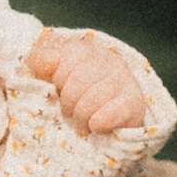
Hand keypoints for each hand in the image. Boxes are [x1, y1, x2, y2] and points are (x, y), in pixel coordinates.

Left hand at [26, 28, 146, 136]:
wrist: (110, 119)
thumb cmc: (74, 97)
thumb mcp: (50, 78)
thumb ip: (41, 63)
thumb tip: (51, 60)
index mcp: (85, 50)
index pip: (62, 64)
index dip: (57, 83)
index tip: (60, 90)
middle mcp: (108, 59)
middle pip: (77, 84)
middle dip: (68, 104)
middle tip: (71, 111)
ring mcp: (125, 80)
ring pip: (92, 100)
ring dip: (82, 117)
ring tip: (83, 121)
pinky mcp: (135, 102)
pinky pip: (112, 113)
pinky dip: (98, 123)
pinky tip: (96, 126)